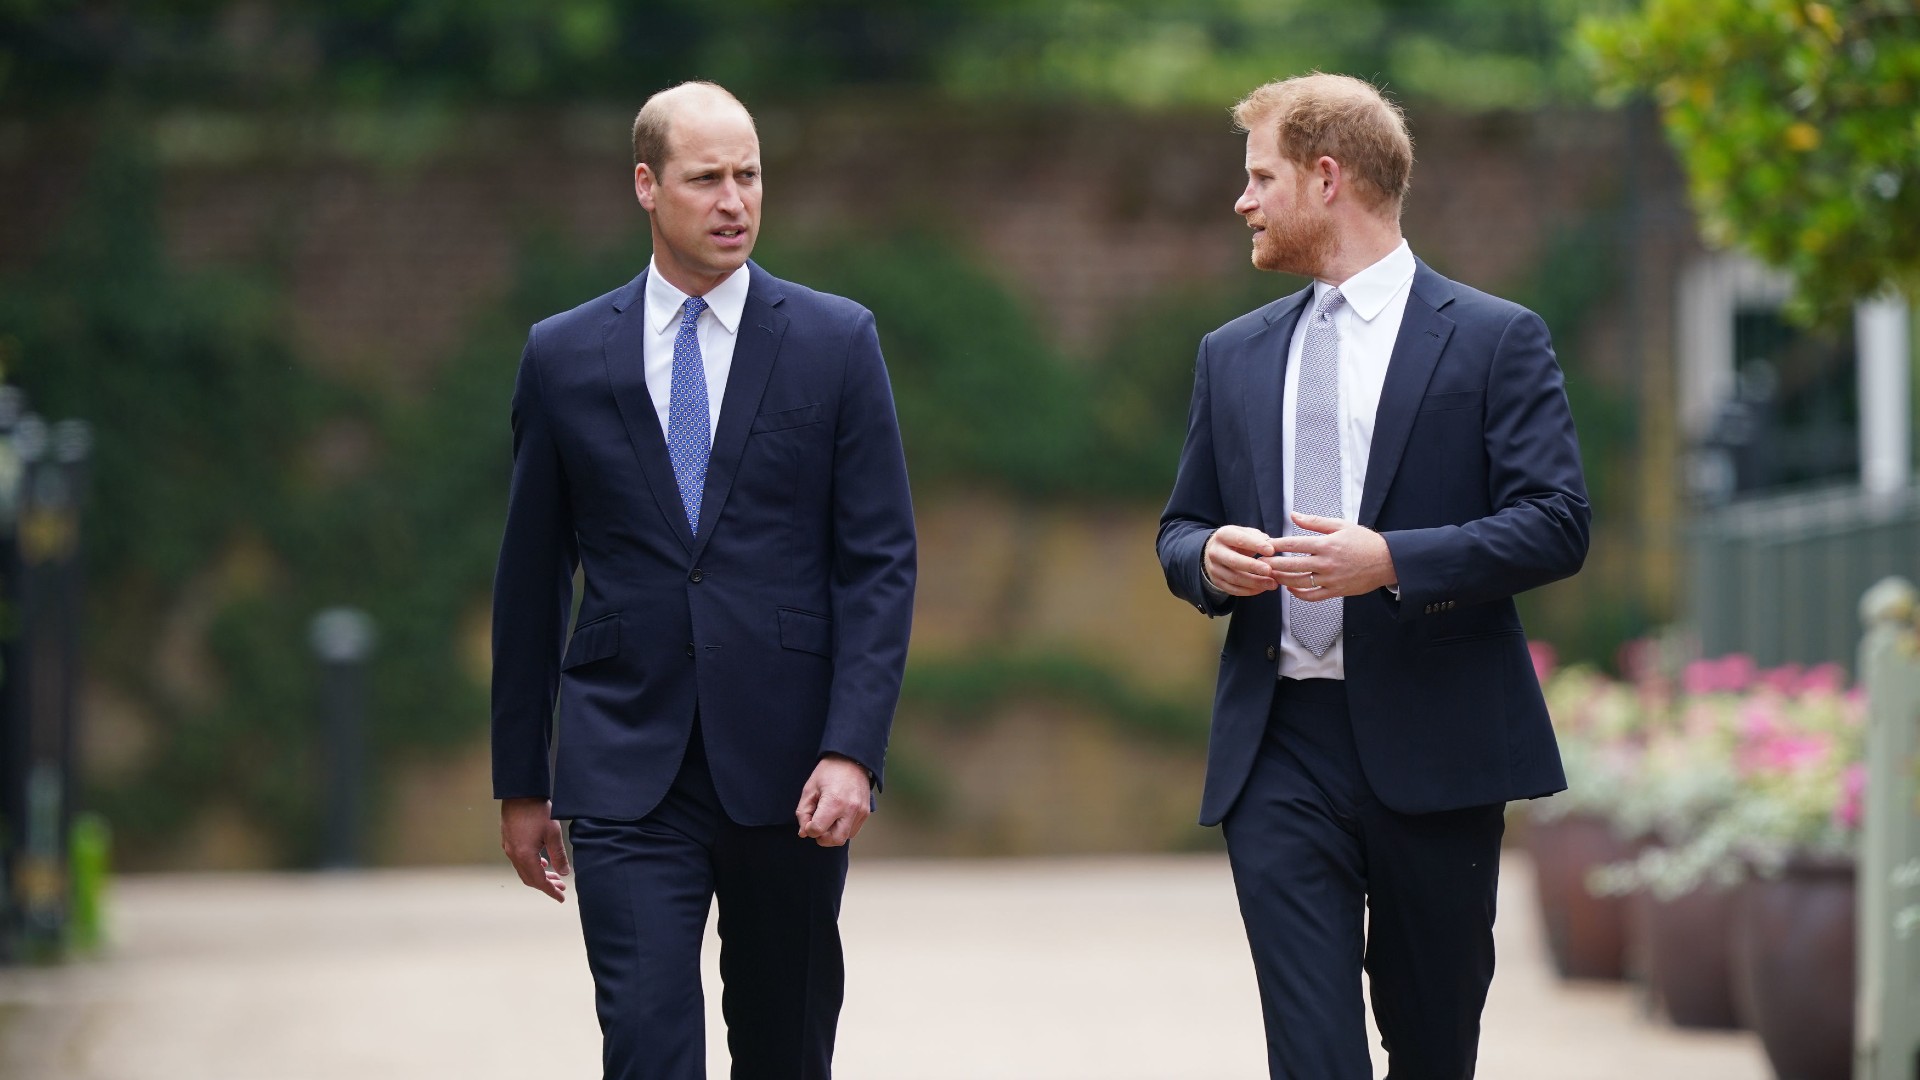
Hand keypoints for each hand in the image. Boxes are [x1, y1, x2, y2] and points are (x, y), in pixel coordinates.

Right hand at [500, 797, 569, 902]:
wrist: (519, 794)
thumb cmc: (537, 811)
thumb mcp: (553, 833)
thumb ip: (559, 855)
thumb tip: (564, 872)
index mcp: (525, 856)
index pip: (539, 881)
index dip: (551, 891)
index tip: (561, 897)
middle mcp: (514, 855)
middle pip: (530, 878)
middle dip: (546, 885)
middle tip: (561, 887)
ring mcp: (509, 848)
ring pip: (524, 870)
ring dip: (539, 875)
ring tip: (555, 876)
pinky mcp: (508, 841)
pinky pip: (519, 861)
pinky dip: (532, 866)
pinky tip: (542, 862)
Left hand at [796, 755, 871, 847]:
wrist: (851, 758)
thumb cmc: (828, 771)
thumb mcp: (809, 789)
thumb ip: (803, 813)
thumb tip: (804, 832)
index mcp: (834, 802)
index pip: (818, 830)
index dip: (809, 829)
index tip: (808, 821)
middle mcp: (850, 809)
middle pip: (835, 840)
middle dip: (823, 838)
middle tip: (817, 827)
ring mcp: (861, 811)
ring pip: (845, 837)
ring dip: (834, 834)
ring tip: (828, 820)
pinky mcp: (866, 812)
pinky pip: (853, 830)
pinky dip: (843, 829)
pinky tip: (838, 817)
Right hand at [1202, 525, 1280, 595]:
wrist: (1216, 551)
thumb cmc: (1236, 541)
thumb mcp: (1245, 533)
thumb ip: (1259, 538)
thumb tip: (1273, 547)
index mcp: (1223, 535)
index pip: (1239, 540)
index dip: (1256, 545)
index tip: (1271, 551)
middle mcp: (1215, 552)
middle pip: (1234, 561)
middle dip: (1253, 566)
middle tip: (1269, 570)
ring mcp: (1214, 568)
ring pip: (1234, 578)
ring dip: (1254, 582)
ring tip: (1271, 584)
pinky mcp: (1216, 581)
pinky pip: (1233, 590)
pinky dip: (1249, 591)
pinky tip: (1261, 589)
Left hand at [1265, 513, 1397, 599]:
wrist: (1386, 561)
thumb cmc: (1364, 541)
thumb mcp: (1340, 525)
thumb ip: (1315, 522)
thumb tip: (1293, 515)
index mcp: (1326, 544)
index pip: (1294, 544)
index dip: (1276, 544)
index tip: (1265, 544)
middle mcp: (1326, 563)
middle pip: (1292, 565)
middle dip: (1273, 564)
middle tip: (1259, 563)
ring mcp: (1331, 579)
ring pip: (1299, 582)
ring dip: (1282, 579)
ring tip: (1271, 575)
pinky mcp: (1336, 591)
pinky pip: (1312, 596)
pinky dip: (1298, 594)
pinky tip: (1290, 587)